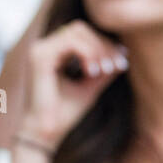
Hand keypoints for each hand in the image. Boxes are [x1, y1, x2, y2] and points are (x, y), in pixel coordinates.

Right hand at [19, 21, 126, 147]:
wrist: (45, 133)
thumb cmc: (65, 113)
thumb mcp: (91, 86)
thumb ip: (104, 69)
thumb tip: (124, 52)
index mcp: (53, 53)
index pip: (83, 34)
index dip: (105, 43)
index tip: (122, 61)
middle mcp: (43, 48)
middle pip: (81, 28)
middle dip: (104, 45)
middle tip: (116, 65)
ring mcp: (39, 50)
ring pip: (77, 31)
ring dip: (98, 48)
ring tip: (105, 70)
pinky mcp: (39, 58)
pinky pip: (70, 43)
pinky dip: (88, 53)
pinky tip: (93, 72)